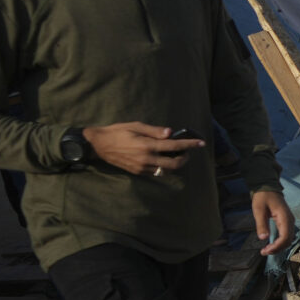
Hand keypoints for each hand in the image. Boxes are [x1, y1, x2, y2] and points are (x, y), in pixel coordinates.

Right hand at [82, 122, 206, 176]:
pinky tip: (164, 159)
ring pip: (166, 171)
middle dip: (185, 158)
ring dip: (176, 164)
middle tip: (188, 151)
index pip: (174, 146)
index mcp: (147, 146)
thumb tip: (170, 133)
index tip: (201, 143)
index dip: (190, 145)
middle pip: (174, 164)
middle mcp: (146, 159)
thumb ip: (154, 130)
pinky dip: (164, 167)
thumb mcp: (136, 126)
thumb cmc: (117, 131)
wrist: (99, 145)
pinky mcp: (138, 172)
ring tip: (177, 155)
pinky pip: (156, 173)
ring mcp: (142, 168)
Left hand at [251, 190, 294, 255]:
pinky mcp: (287, 222)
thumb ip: (261, 224)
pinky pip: (286, 235)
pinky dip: (280, 242)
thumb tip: (263, 238)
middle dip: (277, 249)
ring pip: (288, 239)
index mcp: (284, 217)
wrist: (268, 187)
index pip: (285, 237)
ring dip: (279, 247)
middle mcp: (290, 221)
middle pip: (288, 240)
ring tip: (267, 250)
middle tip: (264, 252)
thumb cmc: (263, 197)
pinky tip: (272, 244)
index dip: (277, 246)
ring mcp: (290, 221)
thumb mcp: (258, 210)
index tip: (266, 250)